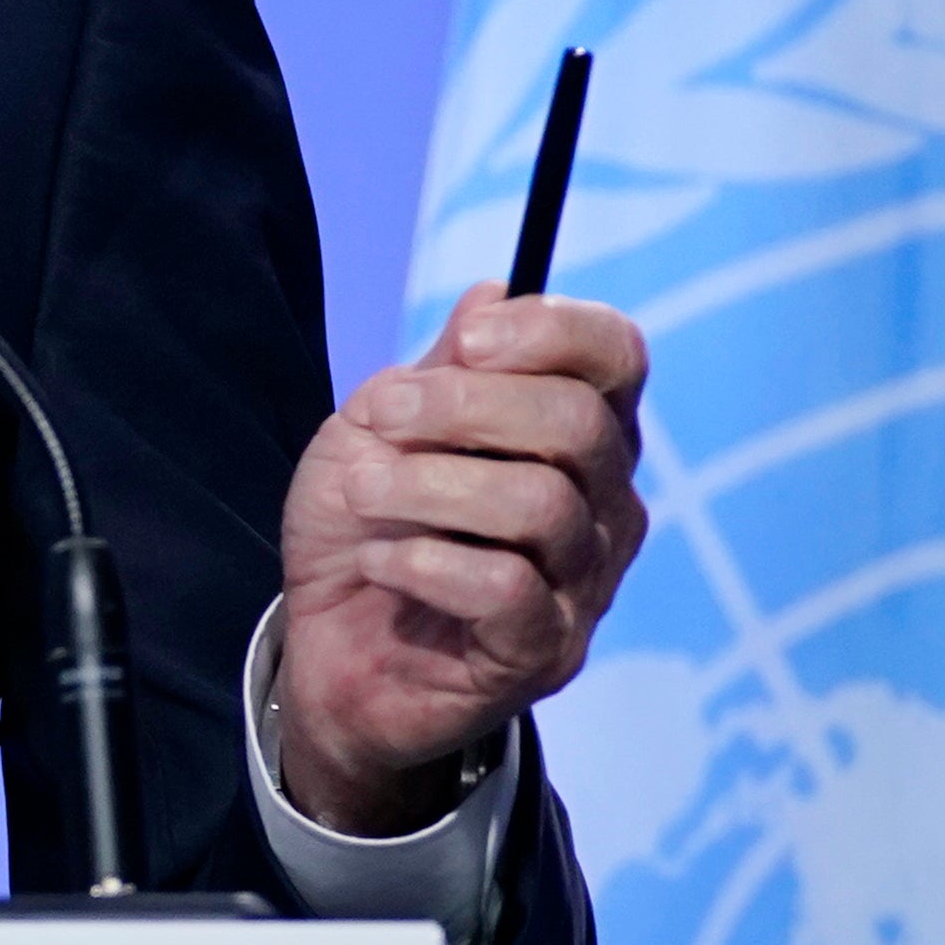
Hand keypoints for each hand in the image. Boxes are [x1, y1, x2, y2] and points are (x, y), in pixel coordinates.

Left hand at [271, 286, 648, 836]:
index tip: (467, 339)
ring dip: (427, 485)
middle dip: (465, 406)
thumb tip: (494, 290)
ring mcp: (585, 583)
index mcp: (580, 433)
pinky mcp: (547, 653)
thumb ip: (441, 368)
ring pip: (541, 505)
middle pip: (578, 425)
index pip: (617, 357)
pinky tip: (379, 562)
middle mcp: (606, 504)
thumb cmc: (368, 527)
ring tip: (362, 492)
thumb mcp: (382, 428)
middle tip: (382, 416)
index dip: (551, 331)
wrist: (326, 649)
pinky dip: (426, 562)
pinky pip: (507, 588)